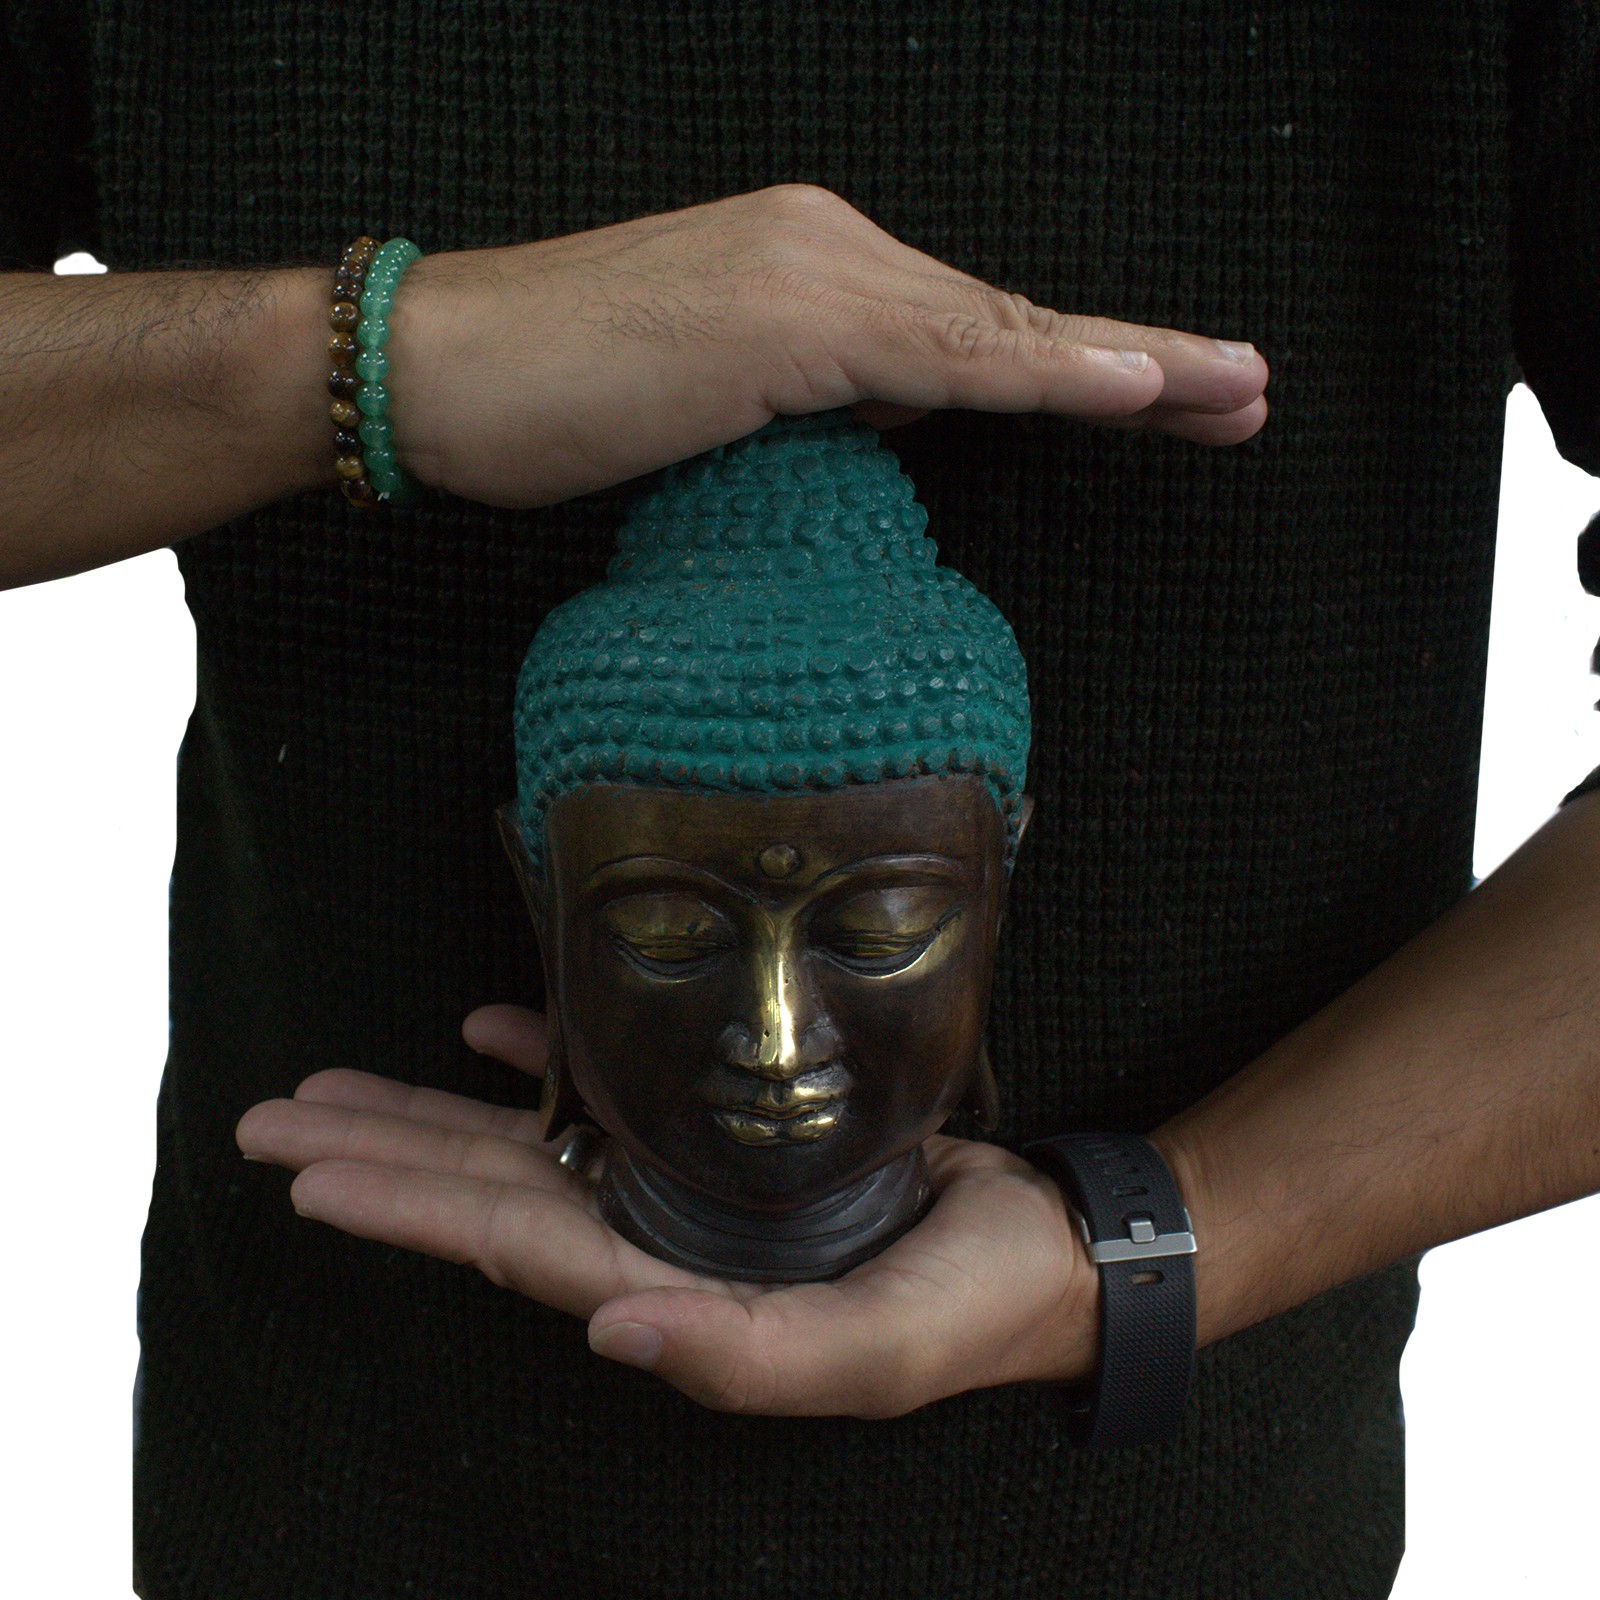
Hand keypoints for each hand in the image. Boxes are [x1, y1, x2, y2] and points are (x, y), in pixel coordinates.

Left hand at [234, 1004, 1098, 1417]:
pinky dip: (542, 1063)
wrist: (1050, 1247)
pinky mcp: (727, 1135)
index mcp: (672, 1292)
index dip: (407, 1210)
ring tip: (337, 1089)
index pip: (512, 1244)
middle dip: (380, 1156)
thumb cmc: (969, 1305)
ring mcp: (685, 1186)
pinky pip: (610, 1093)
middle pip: (489, 1191)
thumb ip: (743, 1356)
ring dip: (432, 1113)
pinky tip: (486, 1032)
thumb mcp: (870, 1352)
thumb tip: (605, 1332)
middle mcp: (657, 1239)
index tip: (309, 1173)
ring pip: (528, 1143)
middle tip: (271, 1121)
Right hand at [388, 183, 1268, 506]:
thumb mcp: (718, 411)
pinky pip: (940, 355)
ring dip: (1127, 363)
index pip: (977, 331)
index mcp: (815, 274)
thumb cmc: (554, 397)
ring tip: (1232, 391)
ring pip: (998, 330)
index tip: (1171, 400)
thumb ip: (817, 403)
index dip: (1080, 367)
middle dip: (1138, 360)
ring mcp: (810, 275)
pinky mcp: (783, 319)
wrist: (431, 367)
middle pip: (1011, 319)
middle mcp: (828, 249)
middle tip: (1244, 390)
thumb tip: (897, 420)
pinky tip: (1133, 386)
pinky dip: (1042, 371)